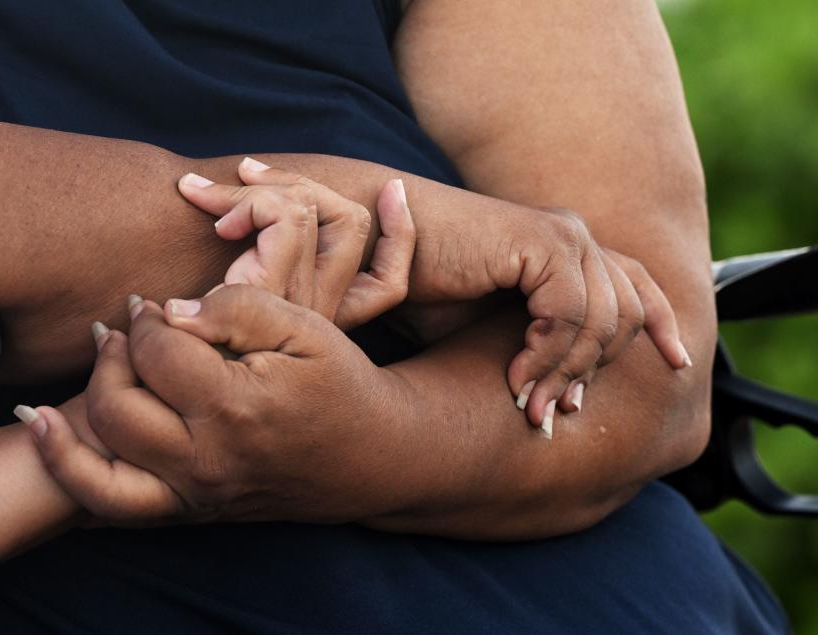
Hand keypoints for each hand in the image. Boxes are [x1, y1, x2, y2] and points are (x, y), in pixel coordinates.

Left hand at [23, 287, 415, 524]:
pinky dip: (70, 472)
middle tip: (124, 330)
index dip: (147, 319)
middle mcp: (207, 461)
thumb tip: (171, 310)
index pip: (157, 351)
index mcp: (237, 408)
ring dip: (71, 418)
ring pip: (98, 467)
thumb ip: (239, 307)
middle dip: (110, 357)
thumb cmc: (342, 385)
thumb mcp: (307, 328)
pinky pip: (112, 507)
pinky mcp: (192, 512)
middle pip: (115, 406)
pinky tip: (45, 434)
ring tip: (85, 372)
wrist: (373, 457)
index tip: (152, 305)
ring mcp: (196, 495)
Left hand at [175, 158, 415, 328]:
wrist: (155, 389)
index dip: (401, 233)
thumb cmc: (185, 344)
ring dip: (259, 187)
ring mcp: (296, 306)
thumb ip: (251, 272)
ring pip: (309, 208)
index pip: (391, 284)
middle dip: (299, 181)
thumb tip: (249, 207)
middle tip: (246, 172)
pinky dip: (246, 202)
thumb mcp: (227, 308)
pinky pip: (281, 216)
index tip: (392, 189)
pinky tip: (215, 225)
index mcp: (320, 319)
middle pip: (351, 224)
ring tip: (208, 198)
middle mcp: (318, 313)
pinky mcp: (269, 296)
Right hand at [400, 200, 689, 434]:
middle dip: (593, 373)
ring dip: (564, 374)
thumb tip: (571, 397)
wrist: (378, 249)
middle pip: (627, 313)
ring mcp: (562, 235)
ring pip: (601, 321)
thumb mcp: (493, 332)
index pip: (637, 287)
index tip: (680, 366)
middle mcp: (573, 238)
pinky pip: (569, 314)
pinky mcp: (540, 240)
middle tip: (552, 414)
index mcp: (567, 252)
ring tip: (528, 407)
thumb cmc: (425, 291)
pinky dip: (545, 354)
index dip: (662, 325)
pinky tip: (513, 377)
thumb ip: (539, 348)